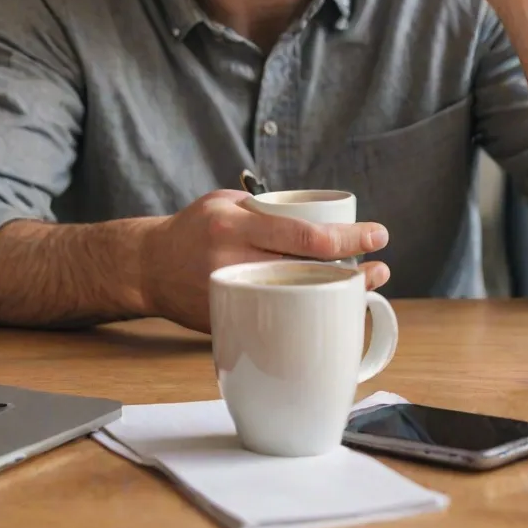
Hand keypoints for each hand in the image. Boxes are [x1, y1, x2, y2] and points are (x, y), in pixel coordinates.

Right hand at [139, 190, 390, 332]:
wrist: (147, 267)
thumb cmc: (192, 228)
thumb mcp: (225, 203)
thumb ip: (268, 211)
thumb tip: (320, 223)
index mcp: (234, 228)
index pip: (302, 237)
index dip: (346, 239)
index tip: (378, 236)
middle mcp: (233, 264)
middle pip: (306, 273)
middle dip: (351, 273)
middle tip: (380, 267)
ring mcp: (231, 299)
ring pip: (297, 302)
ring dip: (335, 296)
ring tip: (365, 286)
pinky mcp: (229, 324)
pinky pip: (276, 320)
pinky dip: (306, 314)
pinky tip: (329, 307)